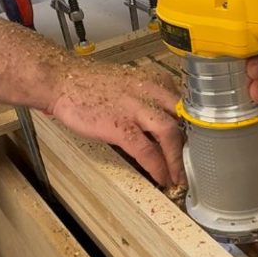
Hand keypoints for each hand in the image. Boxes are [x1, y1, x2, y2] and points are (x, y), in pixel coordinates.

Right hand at [48, 63, 184, 186]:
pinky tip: (161, 177)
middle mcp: (150, 92)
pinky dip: (157, 166)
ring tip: (179, 177)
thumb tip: (168, 123)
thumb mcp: (132, 83)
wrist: (62, 79)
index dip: (193, 128)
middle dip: (192, 144)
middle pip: (183, 119)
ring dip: (177, 160)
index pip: (185, 105)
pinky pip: (146, 150)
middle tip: (193, 163)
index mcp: (156, 81)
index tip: (196, 143)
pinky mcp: (120, 125)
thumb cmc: (93, 83)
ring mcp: (135, 109)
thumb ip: (152, 98)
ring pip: (169, 134)